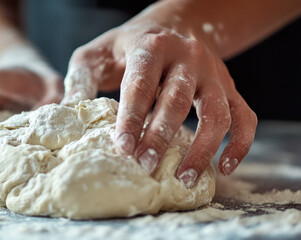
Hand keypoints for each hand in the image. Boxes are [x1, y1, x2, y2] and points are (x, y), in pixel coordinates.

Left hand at [62, 6, 256, 187]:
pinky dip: (240, 144)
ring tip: (184, 178)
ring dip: (202, 148)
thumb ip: (80, 80)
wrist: (169, 27)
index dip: (132, 117)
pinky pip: (244, 116)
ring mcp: (213, 73)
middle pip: (176, 100)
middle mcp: (187, 56)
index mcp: (151, 46)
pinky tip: (225, 167)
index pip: (140, 84)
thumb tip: (65, 113)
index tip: (122, 148)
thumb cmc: (126, 47)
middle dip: (160, 136)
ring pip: (215, 112)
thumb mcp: (96, 54)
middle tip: (145, 166)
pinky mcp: (229, 87)